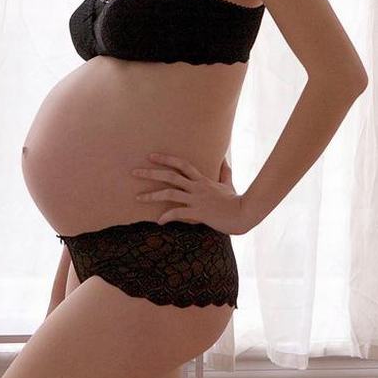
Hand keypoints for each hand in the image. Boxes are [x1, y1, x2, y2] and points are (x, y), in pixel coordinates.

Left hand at [131, 152, 246, 235]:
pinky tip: (159, 221)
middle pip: (170, 176)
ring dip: (152, 195)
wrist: (244, 214)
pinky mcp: (199, 213)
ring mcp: (197, 200)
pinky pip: (178, 213)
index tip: (151, 156)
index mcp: (202, 179)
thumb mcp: (228, 182)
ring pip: (170, 194)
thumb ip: (224, 170)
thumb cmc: (235, 200)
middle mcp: (197, 187)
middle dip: (151, 173)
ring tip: (138, 197)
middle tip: (134, 172)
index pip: (181, 164)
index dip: (166, 159)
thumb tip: (224, 157)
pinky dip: (167, 217)